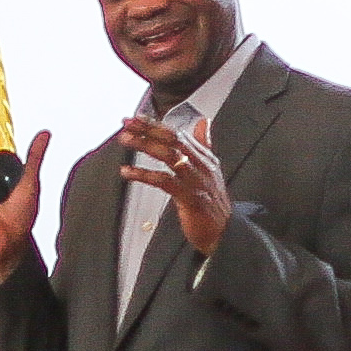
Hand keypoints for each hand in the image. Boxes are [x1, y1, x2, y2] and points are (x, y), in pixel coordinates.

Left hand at [119, 112, 231, 257]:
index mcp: (205, 157)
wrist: (224, 231)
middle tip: (128, 124)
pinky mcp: (190, 197)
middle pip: (173, 140)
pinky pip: (164, 181)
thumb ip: (204, 144)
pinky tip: (128, 172)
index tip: (137, 118)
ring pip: (168, 155)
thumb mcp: (210, 169)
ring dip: (145, 145)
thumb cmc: (213, 202)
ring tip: (126, 140)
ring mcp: (196, 180)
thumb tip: (204, 121)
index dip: (156, 124)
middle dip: (148, 129)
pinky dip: (144, 174)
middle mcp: (202, 165)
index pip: (178, 133)